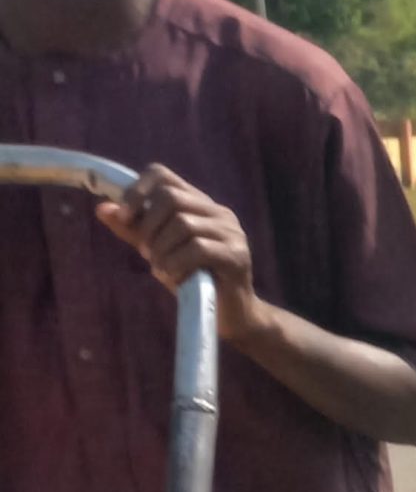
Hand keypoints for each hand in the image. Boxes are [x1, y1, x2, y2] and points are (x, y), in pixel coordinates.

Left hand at [98, 167, 264, 342]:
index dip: (136, 191)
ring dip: (161, 249)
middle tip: (144, 253)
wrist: (230, 316)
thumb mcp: (157, 250)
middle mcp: (219, 213)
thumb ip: (134, 230)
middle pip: (170, 197)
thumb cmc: (192, 280)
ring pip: (183, 224)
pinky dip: (177, 263)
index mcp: (199, 205)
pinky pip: (198, 249)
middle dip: (148, 226)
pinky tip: (174, 277)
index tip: (124, 217)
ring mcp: (231, 233)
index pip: (162, 175)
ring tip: (161, 269)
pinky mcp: (236, 256)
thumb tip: (103, 209)